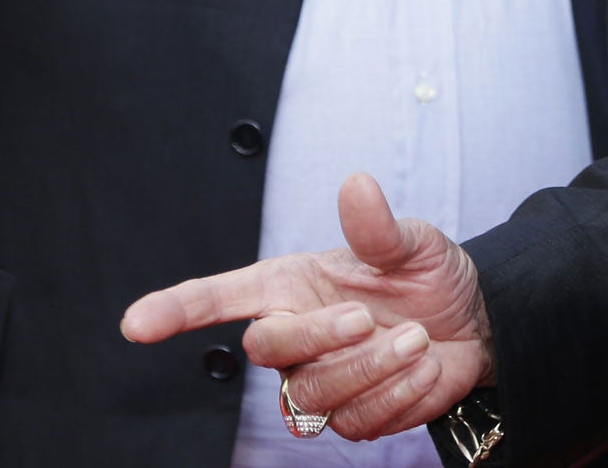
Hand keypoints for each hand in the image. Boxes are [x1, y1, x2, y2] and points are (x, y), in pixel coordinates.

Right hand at [121, 174, 493, 440]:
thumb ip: (378, 226)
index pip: (219, 298)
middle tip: (368, 318)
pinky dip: (398, 395)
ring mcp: (316, 381)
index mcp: (291, 285)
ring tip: (417, 340)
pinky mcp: (349, 418)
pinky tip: (424, 367)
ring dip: (370, 368)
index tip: (137, 323)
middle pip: (264, 350)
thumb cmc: (427, 275)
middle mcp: (293, 335)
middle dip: (317, 335)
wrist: (471, 323)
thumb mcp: (412, 242)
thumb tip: (357, 185)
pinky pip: (356, 423)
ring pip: (310, 394)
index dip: (176, 309)